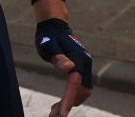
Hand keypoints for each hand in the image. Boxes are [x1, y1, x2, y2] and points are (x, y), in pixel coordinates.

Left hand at [32, 1, 91, 116]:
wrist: (54, 27)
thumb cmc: (48, 37)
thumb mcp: (48, 46)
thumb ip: (58, 57)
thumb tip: (70, 68)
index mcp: (79, 59)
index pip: (74, 84)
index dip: (68, 100)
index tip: (61, 115)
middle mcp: (85, 64)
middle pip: (80, 91)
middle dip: (67, 105)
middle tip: (52, 116)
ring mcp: (85, 67)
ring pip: (82, 92)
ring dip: (70, 103)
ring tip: (53, 112)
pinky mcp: (81, 70)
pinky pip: (79, 88)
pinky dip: (71, 98)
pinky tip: (59, 104)